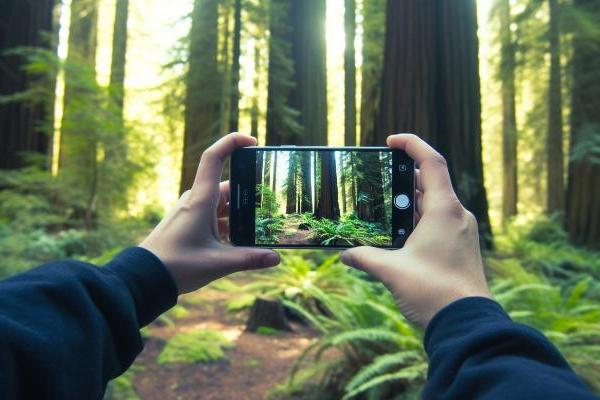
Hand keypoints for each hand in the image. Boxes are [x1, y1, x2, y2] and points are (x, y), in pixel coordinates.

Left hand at [140, 133, 279, 293]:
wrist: (145, 277)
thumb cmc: (176, 266)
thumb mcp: (217, 263)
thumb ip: (249, 259)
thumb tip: (276, 258)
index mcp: (201, 199)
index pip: (214, 158)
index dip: (232, 142)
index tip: (253, 142)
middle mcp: (196, 200)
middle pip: (229, 187)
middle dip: (250, 195)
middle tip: (272, 206)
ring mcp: (192, 211)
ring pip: (224, 204)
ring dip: (240, 214)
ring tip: (261, 228)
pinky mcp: (191, 222)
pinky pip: (216, 216)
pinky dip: (230, 224)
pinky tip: (242, 242)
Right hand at [341, 134, 489, 327]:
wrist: (467, 324)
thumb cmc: (434, 292)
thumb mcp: (392, 271)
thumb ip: (365, 257)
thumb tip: (345, 254)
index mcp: (444, 210)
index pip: (432, 163)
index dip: (412, 145)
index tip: (391, 141)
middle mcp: (456, 216)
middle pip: (430, 183)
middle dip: (403, 178)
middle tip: (378, 179)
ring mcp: (460, 232)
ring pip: (433, 205)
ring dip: (409, 203)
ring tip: (383, 207)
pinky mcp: (459, 248)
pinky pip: (437, 223)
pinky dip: (417, 221)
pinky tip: (397, 234)